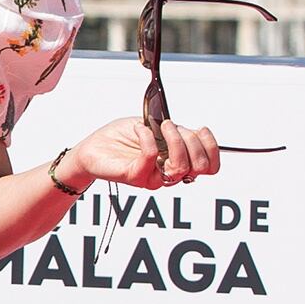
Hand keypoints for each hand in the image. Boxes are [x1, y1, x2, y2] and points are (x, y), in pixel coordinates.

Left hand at [63, 113, 223, 191]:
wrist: (92, 149)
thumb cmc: (121, 138)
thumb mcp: (155, 127)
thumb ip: (176, 131)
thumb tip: (192, 130)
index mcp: (176, 162)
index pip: (210, 167)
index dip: (212, 148)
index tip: (200, 129)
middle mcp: (167, 173)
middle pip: (200, 168)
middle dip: (193, 142)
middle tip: (173, 127)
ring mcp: (152, 177)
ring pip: (180, 167)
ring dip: (175, 140)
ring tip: (162, 126)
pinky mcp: (135, 176)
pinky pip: (151, 158)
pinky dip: (148, 138)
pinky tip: (141, 129)